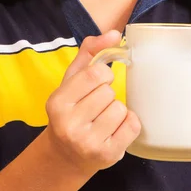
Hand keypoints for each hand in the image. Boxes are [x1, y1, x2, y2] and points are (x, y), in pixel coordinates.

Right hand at [45, 31, 140, 176]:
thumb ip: (90, 52)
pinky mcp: (107, 155)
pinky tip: (114, 130)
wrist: (65, 156)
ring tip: (103, 120)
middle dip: (107, 95)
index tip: (98, 83)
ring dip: (117, 110)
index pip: (95, 74)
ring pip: (121, 109)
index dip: (103, 75)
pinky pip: (132, 125)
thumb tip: (114, 34)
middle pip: (109, 92)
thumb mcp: (72, 80)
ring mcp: (87, 143)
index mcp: (58, 102)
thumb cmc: (71, 110)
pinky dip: (128, 124)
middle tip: (96, 106)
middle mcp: (69, 124)